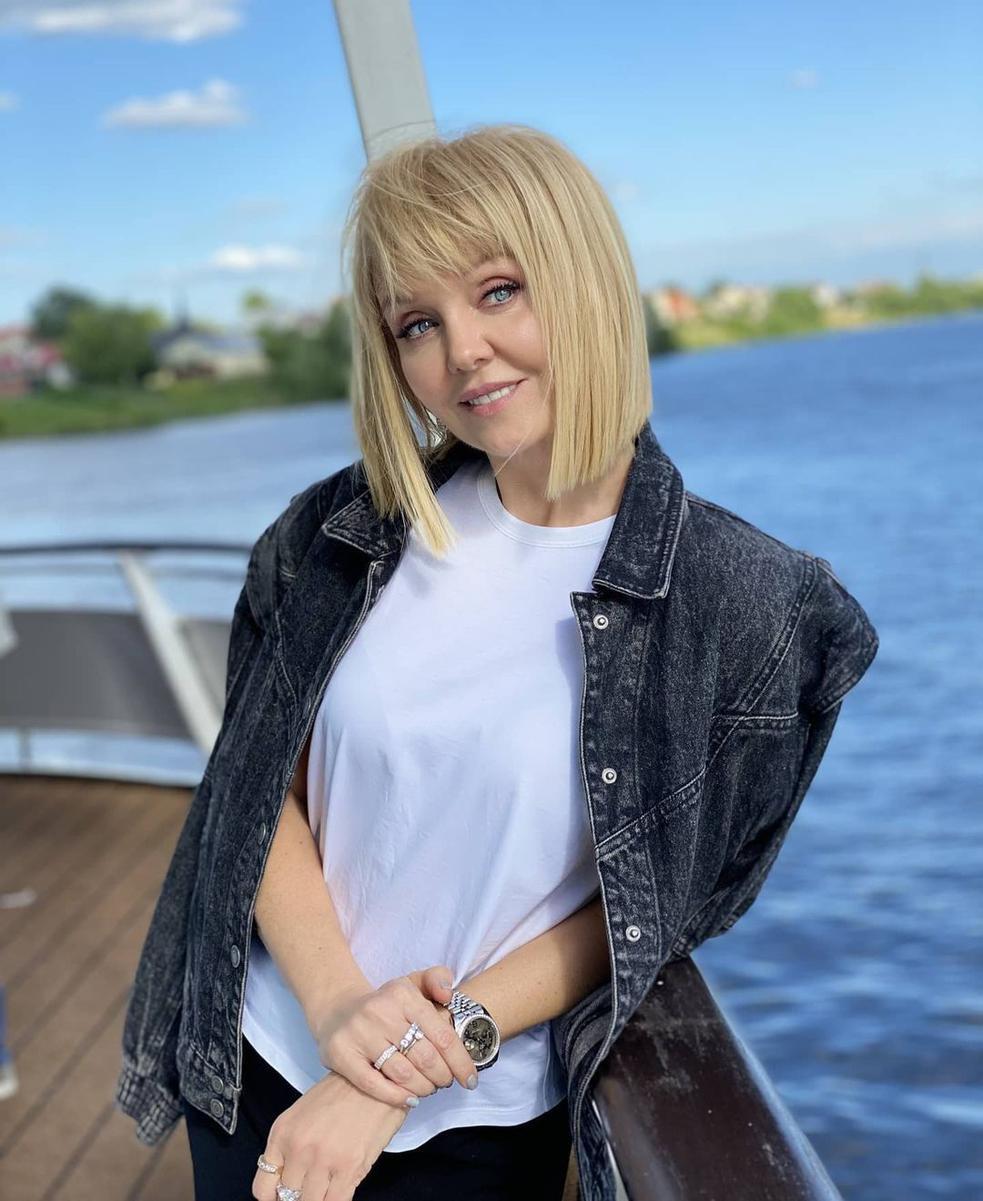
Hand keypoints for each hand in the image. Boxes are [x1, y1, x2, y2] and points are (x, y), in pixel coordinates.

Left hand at [251, 1070, 406, 1200]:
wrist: (374, 1078)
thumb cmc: (340, 1094)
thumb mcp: (302, 1114)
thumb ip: (288, 1147)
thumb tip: (285, 1182)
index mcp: (282, 1134)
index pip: (263, 1188)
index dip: (274, 1198)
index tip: (283, 1196)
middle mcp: (298, 1149)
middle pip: (288, 1198)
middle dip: (299, 1196)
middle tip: (312, 1185)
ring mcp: (323, 1160)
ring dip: (319, 1197)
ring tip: (328, 1185)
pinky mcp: (349, 1167)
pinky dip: (336, 1200)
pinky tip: (340, 1188)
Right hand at [310, 965, 476, 1106]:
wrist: (338, 1010)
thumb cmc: (387, 1003)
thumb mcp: (413, 983)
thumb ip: (438, 979)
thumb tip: (448, 994)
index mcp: (403, 994)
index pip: (442, 1035)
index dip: (461, 1062)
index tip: (470, 1080)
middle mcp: (380, 1011)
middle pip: (426, 1058)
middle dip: (443, 1077)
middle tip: (445, 1082)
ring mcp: (359, 1033)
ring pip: (403, 1074)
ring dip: (423, 1088)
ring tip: (429, 1088)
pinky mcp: (341, 1054)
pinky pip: (374, 1085)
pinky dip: (397, 1097)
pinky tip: (410, 1099)